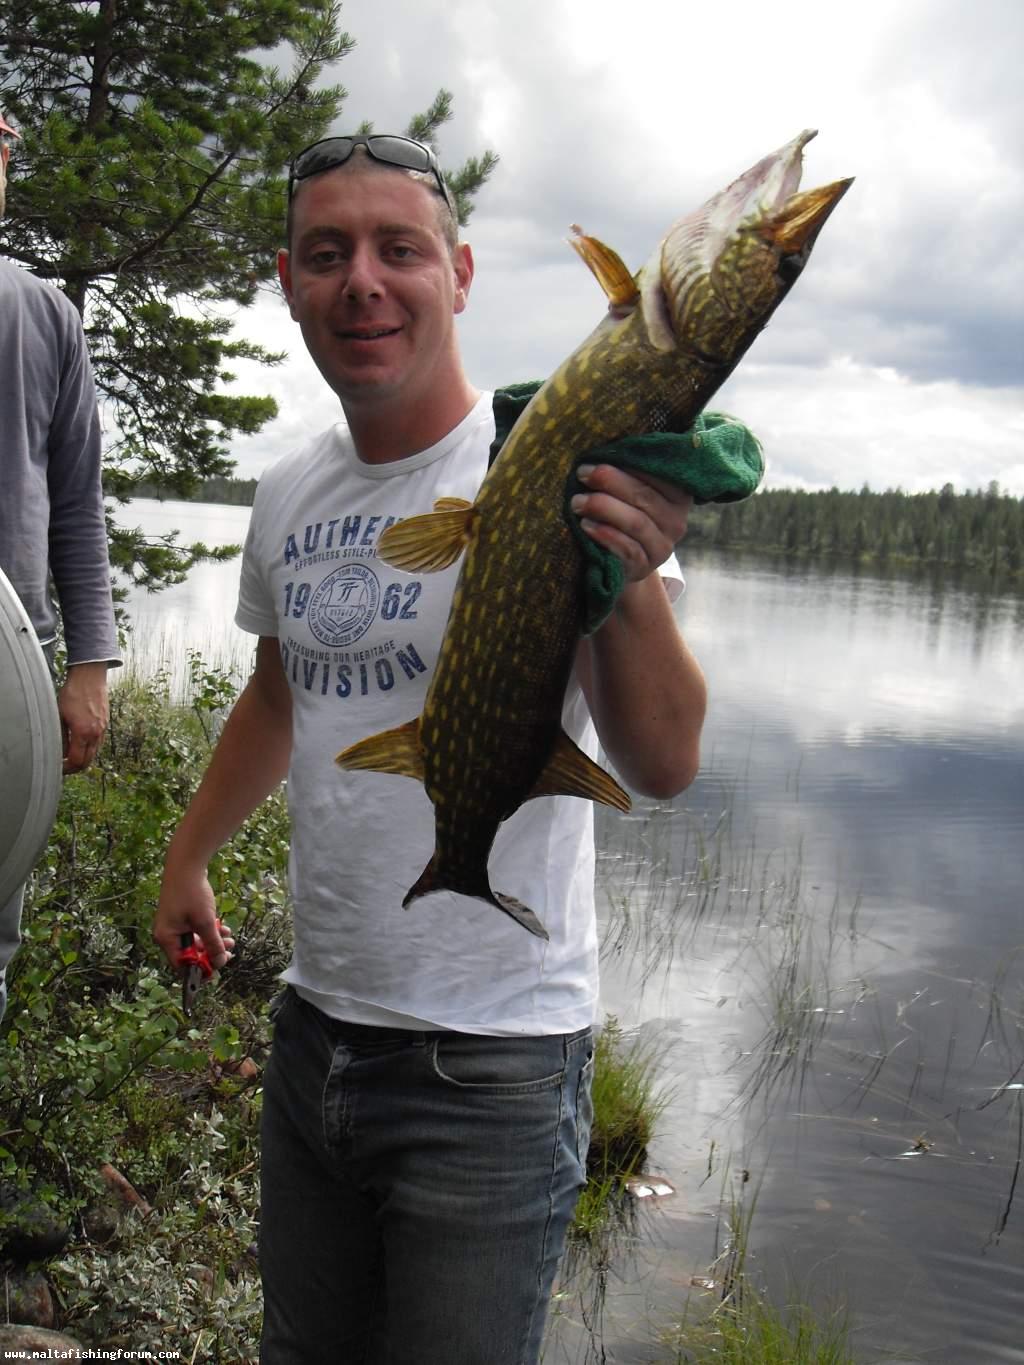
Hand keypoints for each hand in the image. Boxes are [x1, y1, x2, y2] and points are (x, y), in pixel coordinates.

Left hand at [58, 661, 109, 772]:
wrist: (89, 677)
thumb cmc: (73, 693)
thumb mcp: (60, 716)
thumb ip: (61, 737)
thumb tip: (60, 753)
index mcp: (83, 733)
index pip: (76, 761)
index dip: (66, 769)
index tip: (58, 768)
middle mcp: (96, 733)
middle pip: (87, 761)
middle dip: (75, 768)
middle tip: (63, 767)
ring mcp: (102, 729)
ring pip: (94, 753)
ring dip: (82, 758)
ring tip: (70, 756)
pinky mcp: (105, 723)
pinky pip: (98, 743)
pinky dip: (89, 748)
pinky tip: (79, 743)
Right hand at [153, 862, 233, 971]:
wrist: (186, 864)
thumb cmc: (192, 893)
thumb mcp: (205, 922)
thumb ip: (213, 944)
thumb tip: (220, 962)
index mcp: (167, 938)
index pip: (181, 965)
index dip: (199, 970)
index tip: (217, 970)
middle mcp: (167, 934)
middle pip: (190, 954)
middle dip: (211, 954)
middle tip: (229, 952)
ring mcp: (174, 924)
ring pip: (196, 942)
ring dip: (214, 942)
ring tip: (230, 939)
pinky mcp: (181, 916)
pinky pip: (196, 931)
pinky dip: (210, 931)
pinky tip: (224, 929)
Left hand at [570, 464, 692, 584]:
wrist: (618, 562)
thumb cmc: (620, 514)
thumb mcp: (628, 492)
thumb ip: (625, 471)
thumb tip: (601, 448)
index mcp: (678, 494)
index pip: (658, 472)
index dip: (626, 463)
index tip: (594, 458)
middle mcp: (677, 520)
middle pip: (643, 495)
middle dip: (609, 481)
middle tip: (581, 474)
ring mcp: (664, 546)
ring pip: (636, 522)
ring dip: (603, 508)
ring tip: (577, 502)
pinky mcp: (646, 566)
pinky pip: (627, 549)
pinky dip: (605, 535)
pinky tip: (586, 526)